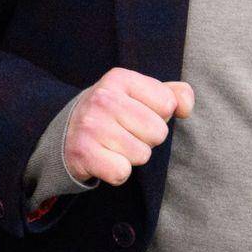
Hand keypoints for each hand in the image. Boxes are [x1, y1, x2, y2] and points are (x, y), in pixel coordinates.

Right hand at [63, 68, 194, 185]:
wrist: (66, 132)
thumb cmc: (114, 113)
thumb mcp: (140, 94)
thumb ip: (173, 94)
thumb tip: (185, 108)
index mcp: (120, 78)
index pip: (168, 104)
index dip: (159, 115)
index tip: (138, 114)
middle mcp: (103, 99)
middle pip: (158, 132)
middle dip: (148, 138)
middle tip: (126, 133)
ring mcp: (91, 126)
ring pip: (142, 155)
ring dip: (132, 156)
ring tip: (114, 145)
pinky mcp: (82, 153)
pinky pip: (122, 173)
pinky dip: (117, 172)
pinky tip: (105, 159)